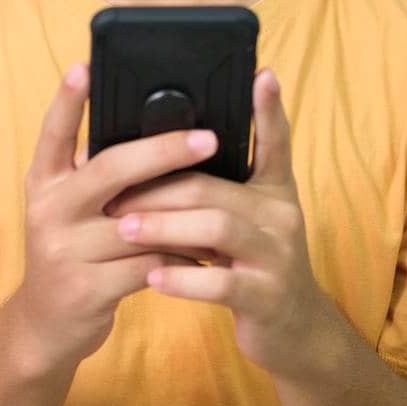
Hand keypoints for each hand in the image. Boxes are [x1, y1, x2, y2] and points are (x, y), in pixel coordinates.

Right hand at [13, 61, 219, 373]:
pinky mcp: (86, 290)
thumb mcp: (71, 209)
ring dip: (187, 214)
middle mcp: (48, 210)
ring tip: (226, 202)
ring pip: (140, 222)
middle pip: (110, 170)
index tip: (84, 65)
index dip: (66, 100)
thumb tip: (156, 131)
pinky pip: (148, 265)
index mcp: (44, 181)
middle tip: (208, 137)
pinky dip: (181, 257)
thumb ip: (97, 175)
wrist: (45, 326)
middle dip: (163, 150)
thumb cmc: (75, 251)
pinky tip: (207, 254)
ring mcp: (64, 251)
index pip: (52, 133)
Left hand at [103, 68, 336, 378]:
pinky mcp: (266, 297)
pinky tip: (153, 276)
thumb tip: (158, 152)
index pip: (275, 142)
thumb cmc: (253, 262)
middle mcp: (282, 216)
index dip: (269, 109)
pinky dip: (183, 278)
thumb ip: (219, 187)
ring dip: (162, 226)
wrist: (294, 330)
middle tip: (112, 195)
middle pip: (214, 187)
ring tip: (122, 229)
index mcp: (274, 190)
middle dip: (159, 188)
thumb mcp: (248, 218)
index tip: (262, 74)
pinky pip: (221, 282)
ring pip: (216, 228)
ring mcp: (277, 257)